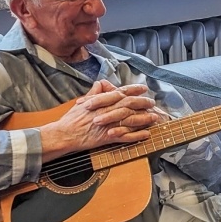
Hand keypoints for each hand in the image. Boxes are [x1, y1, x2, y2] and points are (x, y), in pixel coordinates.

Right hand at [41, 80, 159, 155]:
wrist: (65, 134)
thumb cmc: (72, 119)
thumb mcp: (82, 101)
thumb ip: (94, 92)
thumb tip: (100, 84)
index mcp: (102, 102)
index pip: (121, 92)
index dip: (134, 89)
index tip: (143, 88)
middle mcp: (107, 111)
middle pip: (129, 104)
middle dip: (143, 102)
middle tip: (152, 102)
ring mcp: (108, 124)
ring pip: (130, 119)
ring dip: (144, 118)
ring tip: (154, 117)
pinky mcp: (108, 137)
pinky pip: (126, 136)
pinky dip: (137, 135)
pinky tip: (146, 134)